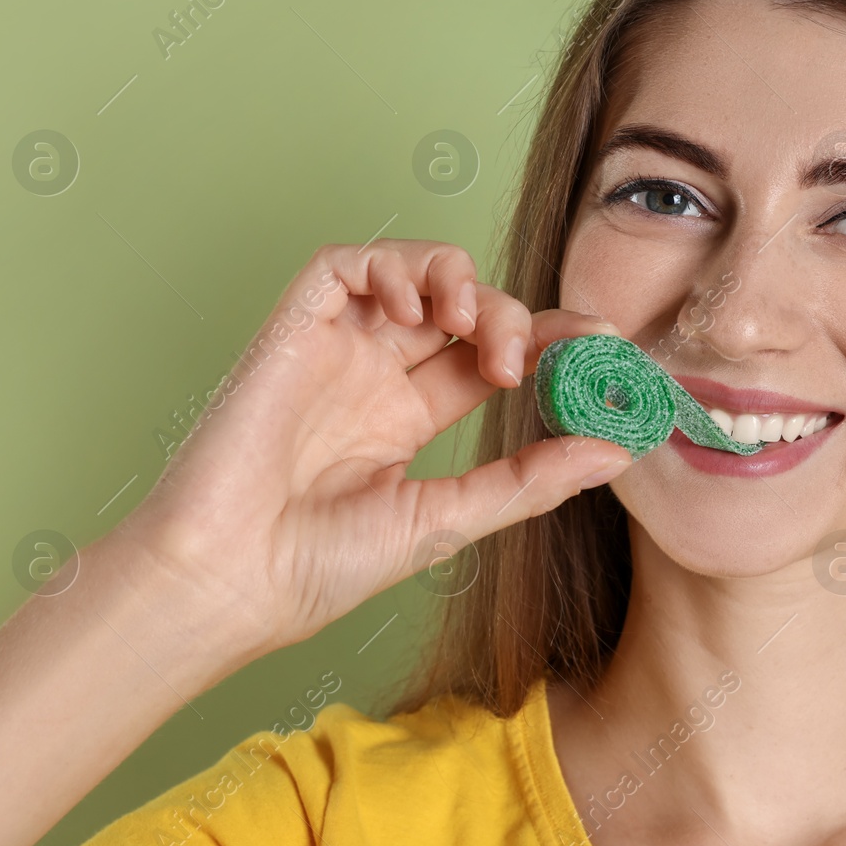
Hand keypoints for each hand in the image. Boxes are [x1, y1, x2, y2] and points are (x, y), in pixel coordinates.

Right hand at [108, 239, 630, 659]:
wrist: (228, 582)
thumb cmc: (319, 567)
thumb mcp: (448, 520)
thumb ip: (530, 480)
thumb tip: (616, 450)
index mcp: (406, 418)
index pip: (491, 356)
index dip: (547, 340)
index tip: (603, 344)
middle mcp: (373, 375)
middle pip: (464, 311)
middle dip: (512, 317)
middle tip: (526, 360)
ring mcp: (334, 348)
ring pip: (414, 272)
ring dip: (461, 282)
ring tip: (475, 329)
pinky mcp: (293, 326)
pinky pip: (346, 263)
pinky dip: (394, 264)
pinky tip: (421, 308)